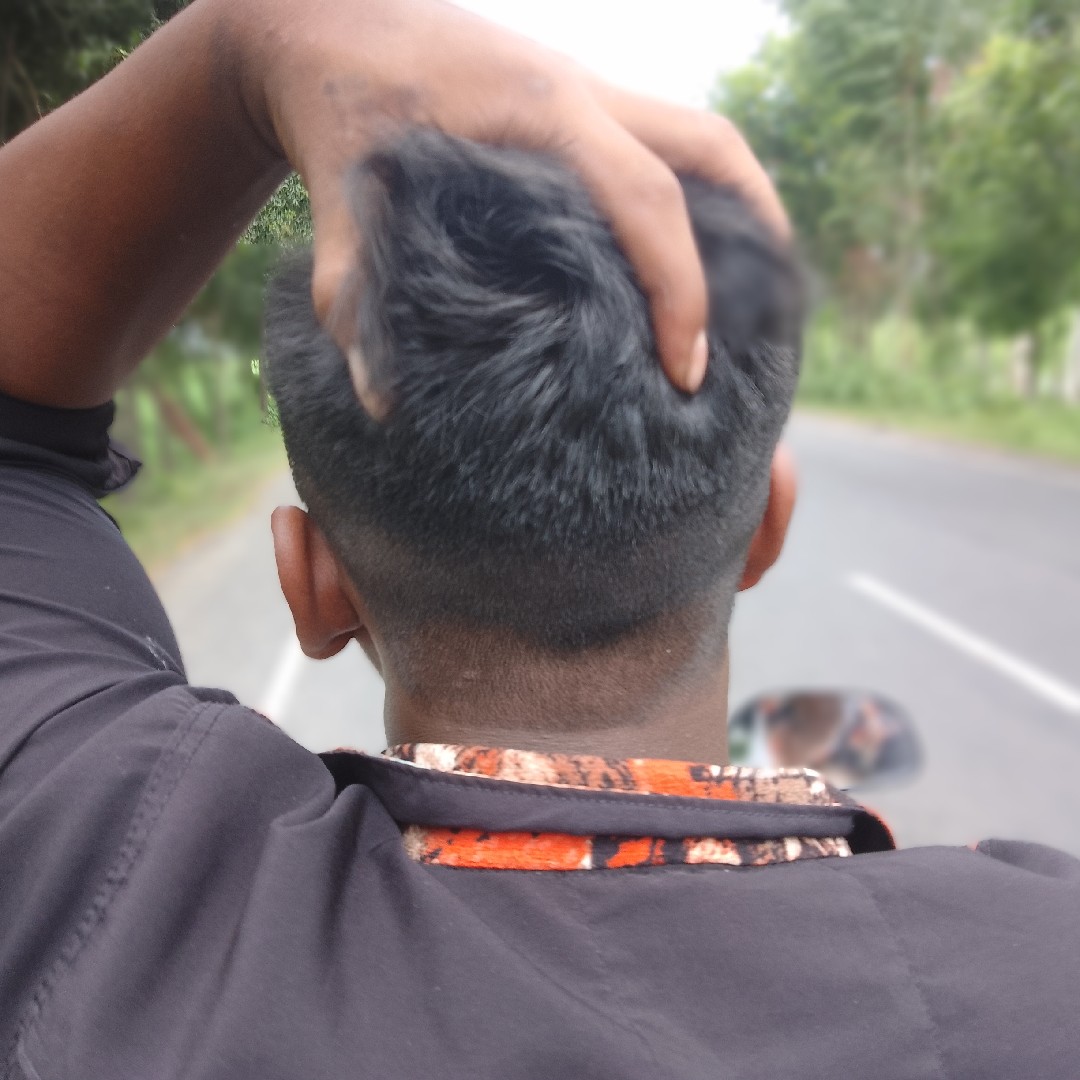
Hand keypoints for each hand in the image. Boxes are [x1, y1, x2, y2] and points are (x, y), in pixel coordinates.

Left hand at [234, 0, 787, 405]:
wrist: (319, 20)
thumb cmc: (334, 102)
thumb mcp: (338, 200)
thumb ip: (357, 296)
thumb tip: (381, 401)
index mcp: (541, 115)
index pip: (647, 204)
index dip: (681, 292)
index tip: (686, 370)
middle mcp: (581, 90)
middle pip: (712, 150)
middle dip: (754, 237)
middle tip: (762, 326)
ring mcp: (583, 86)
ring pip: (700, 133)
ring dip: (741, 202)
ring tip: (753, 284)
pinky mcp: (573, 95)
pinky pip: (661, 135)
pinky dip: (693, 187)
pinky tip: (685, 243)